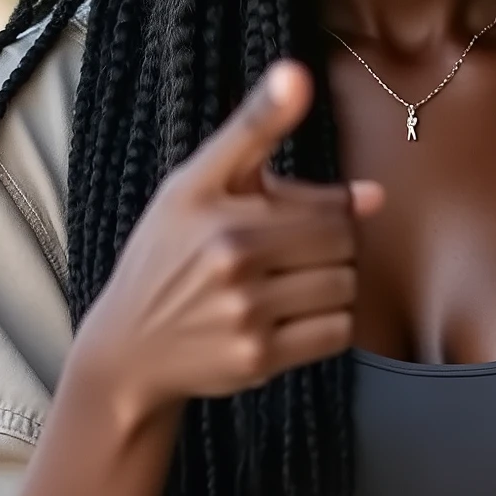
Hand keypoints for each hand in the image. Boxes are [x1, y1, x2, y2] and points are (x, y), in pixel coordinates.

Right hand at [72, 60, 381, 428]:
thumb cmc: (169, 253)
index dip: (330, 210)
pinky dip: (326, 326)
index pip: (329, 205)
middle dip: (328, 248)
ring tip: (287, 286)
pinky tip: (288, 319)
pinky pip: (337, 333)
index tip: (303, 220)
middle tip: (289, 256)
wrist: (127, 346)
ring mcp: (245, 312)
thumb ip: (262, 137)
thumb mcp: (197, 181)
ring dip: (330, 288)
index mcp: (218, 206)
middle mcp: (230, 256)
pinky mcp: (258, 359)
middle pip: (343, 245)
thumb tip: (367, 179)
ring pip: (346, 288)